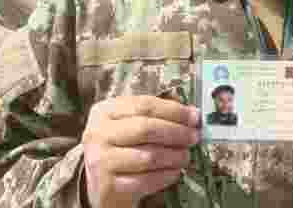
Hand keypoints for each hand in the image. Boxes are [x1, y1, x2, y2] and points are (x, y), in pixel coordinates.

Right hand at [82, 95, 200, 207]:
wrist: (100, 185)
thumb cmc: (120, 149)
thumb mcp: (128, 125)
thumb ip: (154, 115)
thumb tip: (190, 113)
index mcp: (104, 112)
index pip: (144, 105)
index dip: (174, 110)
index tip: (194, 116)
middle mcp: (98, 134)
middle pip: (146, 128)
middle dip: (176, 132)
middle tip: (194, 137)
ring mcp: (101, 160)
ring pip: (148, 156)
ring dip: (174, 156)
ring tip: (186, 156)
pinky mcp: (108, 186)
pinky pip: (146, 180)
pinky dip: (166, 176)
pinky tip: (174, 172)